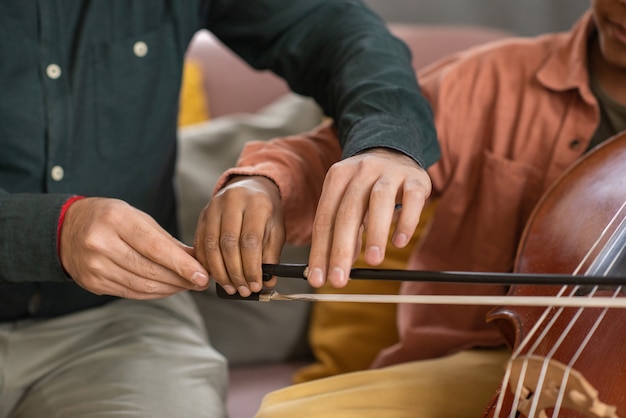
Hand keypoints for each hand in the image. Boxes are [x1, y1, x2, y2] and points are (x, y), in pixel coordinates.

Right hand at [59, 197, 209, 298]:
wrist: (65, 228)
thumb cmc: (109, 218)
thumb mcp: (136, 217)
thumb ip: (165, 239)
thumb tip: (195, 259)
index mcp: (116, 220)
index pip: (155, 248)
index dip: (182, 264)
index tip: (202, 275)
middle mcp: (101, 244)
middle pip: (150, 270)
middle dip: (181, 279)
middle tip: (201, 282)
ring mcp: (94, 266)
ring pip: (142, 286)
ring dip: (171, 289)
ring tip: (188, 285)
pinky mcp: (92, 283)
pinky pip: (131, 293)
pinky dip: (154, 293)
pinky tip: (168, 288)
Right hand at [194, 176, 283, 296]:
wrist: (250, 188)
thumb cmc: (266, 211)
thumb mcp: (276, 229)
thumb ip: (271, 255)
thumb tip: (267, 282)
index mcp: (256, 203)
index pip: (250, 241)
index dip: (251, 267)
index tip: (256, 285)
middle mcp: (232, 201)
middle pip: (228, 244)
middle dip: (235, 272)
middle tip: (242, 290)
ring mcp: (214, 207)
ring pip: (211, 245)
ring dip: (220, 272)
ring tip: (230, 287)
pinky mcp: (202, 215)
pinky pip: (200, 243)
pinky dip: (206, 263)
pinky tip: (216, 276)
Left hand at [307, 148, 431, 287]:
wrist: (395, 151)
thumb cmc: (366, 187)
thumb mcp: (348, 202)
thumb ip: (340, 232)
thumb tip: (331, 269)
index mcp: (337, 177)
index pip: (325, 219)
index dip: (319, 251)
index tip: (317, 279)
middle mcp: (360, 171)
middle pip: (347, 212)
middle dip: (341, 250)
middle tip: (338, 280)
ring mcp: (389, 172)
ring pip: (379, 200)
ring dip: (374, 233)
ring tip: (372, 262)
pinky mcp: (415, 178)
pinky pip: (411, 199)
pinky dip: (405, 221)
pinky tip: (399, 242)